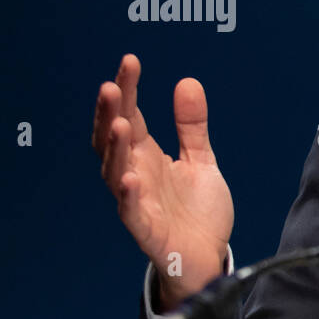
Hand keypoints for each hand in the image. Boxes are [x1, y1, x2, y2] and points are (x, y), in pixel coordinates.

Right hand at [93, 54, 233, 311]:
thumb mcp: (201, 161)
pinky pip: (130, 211)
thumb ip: (192, 126)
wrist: (208, 256)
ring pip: (115, 172)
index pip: (132, 116)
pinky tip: (130, 178)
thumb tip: (188, 82)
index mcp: (148, 156)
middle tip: (111, 86)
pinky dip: (128, 195)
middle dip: (111, 113)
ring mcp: (138, 201)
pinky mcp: (145, 229)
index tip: (130, 62)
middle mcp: (136, 174)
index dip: (127, 90)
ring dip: (115, 148)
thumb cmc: (197, 211)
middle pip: (114, 140)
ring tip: (120, 124)